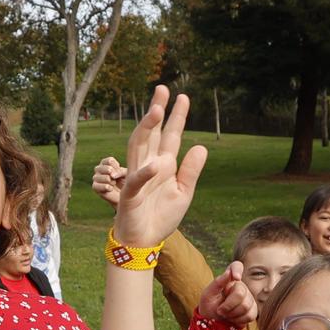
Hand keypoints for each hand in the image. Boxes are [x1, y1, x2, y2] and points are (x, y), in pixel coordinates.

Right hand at [91, 158, 126, 206]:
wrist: (124, 195)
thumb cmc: (125, 182)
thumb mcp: (126, 175)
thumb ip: (120, 172)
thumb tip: (111, 175)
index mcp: (107, 163)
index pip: (109, 161)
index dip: (115, 166)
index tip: (120, 172)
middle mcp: (99, 169)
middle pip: (102, 167)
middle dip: (109, 172)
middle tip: (114, 177)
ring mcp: (96, 178)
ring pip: (97, 176)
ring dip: (107, 179)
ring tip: (114, 183)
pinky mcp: (95, 187)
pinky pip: (95, 186)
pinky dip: (104, 187)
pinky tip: (111, 188)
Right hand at [115, 88, 205, 246]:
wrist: (144, 240)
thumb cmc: (161, 216)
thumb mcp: (183, 192)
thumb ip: (191, 170)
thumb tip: (201, 146)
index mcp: (163, 164)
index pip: (170, 135)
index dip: (176, 116)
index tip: (183, 96)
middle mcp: (149, 165)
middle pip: (152, 133)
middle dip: (156, 111)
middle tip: (162, 89)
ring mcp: (137, 177)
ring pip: (138, 147)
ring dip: (146, 130)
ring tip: (156, 111)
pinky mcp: (128, 195)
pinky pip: (135, 181)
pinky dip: (144, 173)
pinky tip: (156, 163)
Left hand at [197, 260, 257, 326]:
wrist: (213, 323)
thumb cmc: (209, 307)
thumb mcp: (208, 295)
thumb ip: (217, 283)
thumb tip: (228, 272)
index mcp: (228, 280)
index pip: (236, 266)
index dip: (237, 269)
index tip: (236, 278)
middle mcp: (240, 286)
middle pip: (240, 293)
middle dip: (228, 305)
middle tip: (220, 310)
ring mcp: (249, 298)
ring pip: (246, 306)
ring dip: (232, 314)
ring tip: (225, 314)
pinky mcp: (253, 310)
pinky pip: (250, 315)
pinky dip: (238, 320)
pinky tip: (233, 319)